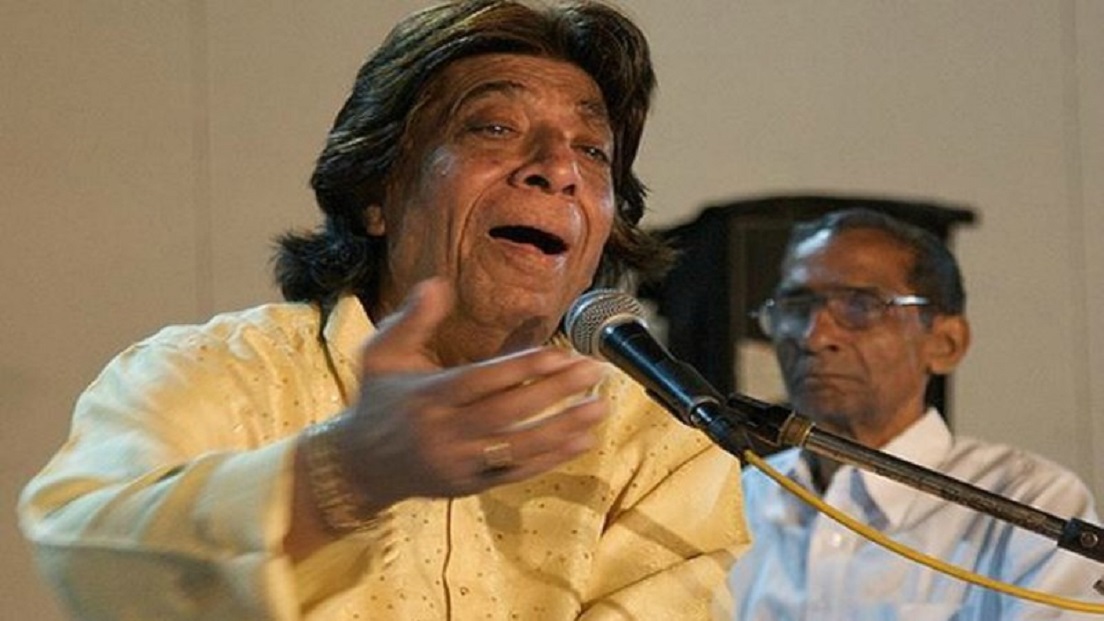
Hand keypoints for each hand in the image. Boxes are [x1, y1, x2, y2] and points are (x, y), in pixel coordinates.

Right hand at [334, 278, 608, 507]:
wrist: (359, 467)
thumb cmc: (376, 401)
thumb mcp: (380, 355)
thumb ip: (410, 320)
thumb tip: (436, 283)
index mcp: (426, 397)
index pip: (482, 381)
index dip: (522, 368)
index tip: (561, 354)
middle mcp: (444, 433)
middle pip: (509, 412)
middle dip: (556, 392)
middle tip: (596, 371)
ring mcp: (459, 463)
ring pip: (519, 446)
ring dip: (564, 427)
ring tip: (601, 405)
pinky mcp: (470, 486)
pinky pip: (517, 471)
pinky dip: (551, 457)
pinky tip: (582, 439)